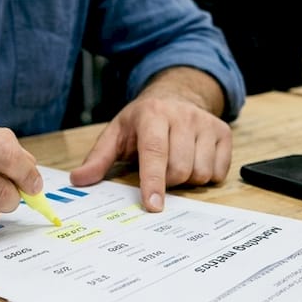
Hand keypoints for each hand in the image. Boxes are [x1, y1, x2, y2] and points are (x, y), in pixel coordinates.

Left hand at [70, 72, 231, 211]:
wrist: (174, 96)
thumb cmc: (142, 122)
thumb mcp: (117, 134)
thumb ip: (98, 158)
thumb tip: (78, 179)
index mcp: (152, 114)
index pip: (154, 152)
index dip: (153, 181)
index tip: (153, 206)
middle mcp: (182, 115)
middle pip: (179, 169)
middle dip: (168, 181)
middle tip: (158, 172)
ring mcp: (206, 123)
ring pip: (201, 173)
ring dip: (187, 180)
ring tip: (175, 163)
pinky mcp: (224, 132)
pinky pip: (218, 172)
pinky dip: (205, 175)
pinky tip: (193, 160)